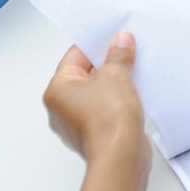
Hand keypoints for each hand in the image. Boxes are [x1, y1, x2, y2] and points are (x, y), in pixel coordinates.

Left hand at [43, 32, 150, 177]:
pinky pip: (104, 106)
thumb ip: (118, 54)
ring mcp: (76, 122)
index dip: (98, 42)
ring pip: (96, 90)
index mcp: (57, 90)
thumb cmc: (108, 121)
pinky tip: (133, 93)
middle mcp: (61, 107)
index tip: (116, 35)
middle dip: (108, 62)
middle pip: (86, 73)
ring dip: (114, 81)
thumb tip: (120, 42)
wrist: (121, 155)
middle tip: (127, 51)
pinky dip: (117, 98)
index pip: (75, 55)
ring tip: (133, 72)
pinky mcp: (93, 132)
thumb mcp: (116, 74)